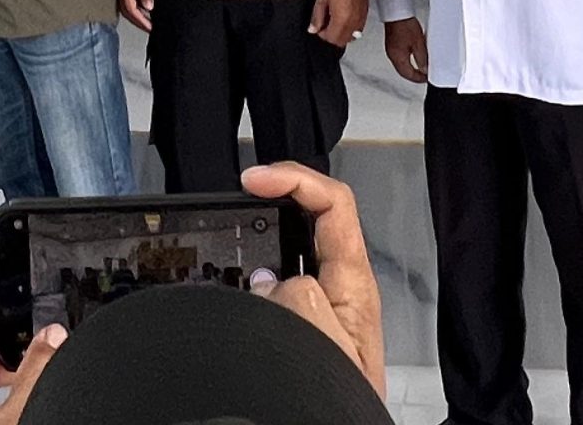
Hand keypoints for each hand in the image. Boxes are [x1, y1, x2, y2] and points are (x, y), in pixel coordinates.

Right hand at [115, 0, 154, 31]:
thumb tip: (149, 7)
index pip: (132, 12)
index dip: (142, 22)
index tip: (151, 28)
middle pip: (128, 13)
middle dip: (139, 22)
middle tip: (149, 28)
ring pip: (127, 7)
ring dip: (136, 15)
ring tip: (148, 20)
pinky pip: (128, 0)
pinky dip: (135, 7)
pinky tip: (143, 7)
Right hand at [239, 163, 388, 398]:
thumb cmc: (342, 409)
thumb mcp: (326, 351)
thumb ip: (301, 304)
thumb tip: (272, 282)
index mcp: (354, 286)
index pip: (333, 205)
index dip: (295, 180)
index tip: (253, 182)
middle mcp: (340, 291)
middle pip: (309, 220)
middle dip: (272, 207)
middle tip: (238, 201)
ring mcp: (320, 310)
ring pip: (285, 257)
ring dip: (256, 251)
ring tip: (228, 246)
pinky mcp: (299, 330)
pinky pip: (270, 293)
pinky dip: (248, 285)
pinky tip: (231, 293)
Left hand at [308, 0, 367, 48]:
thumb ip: (317, 17)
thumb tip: (313, 29)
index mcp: (342, 20)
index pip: (331, 38)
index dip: (322, 33)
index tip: (319, 26)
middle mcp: (353, 23)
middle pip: (342, 41)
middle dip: (332, 35)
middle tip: (325, 24)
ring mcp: (361, 19)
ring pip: (351, 37)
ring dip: (342, 32)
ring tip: (335, 20)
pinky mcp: (365, 14)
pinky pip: (358, 29)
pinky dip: (350, 27)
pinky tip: (344, 16)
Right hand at [382, 17, 428, 83]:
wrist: (396, 12)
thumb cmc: (404, 24)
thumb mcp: (418, 43)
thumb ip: (422, 58)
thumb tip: (424, 69)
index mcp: (398, 58)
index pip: (408, 75)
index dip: (418, 79)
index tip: (425, 79)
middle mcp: (392, 55)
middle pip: (403, 71)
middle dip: (414, 75)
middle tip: (423, 75)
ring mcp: (390, 49)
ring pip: (401, 65)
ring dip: (410, 68)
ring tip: (420, 67)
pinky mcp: (391, 43)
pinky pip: (399, 57)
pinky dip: (406, 60)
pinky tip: (412, 55)